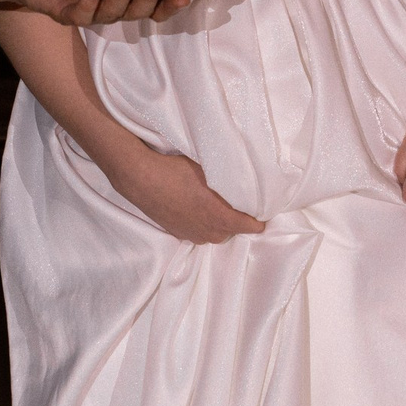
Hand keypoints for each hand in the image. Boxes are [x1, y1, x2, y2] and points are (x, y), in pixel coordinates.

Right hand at [105, 143, 264, 243]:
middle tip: (239, 205)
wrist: (141, 178)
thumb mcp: (208, 170)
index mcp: (219, 217)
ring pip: (214, 234)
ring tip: (217, 207)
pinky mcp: (176, 232)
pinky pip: (198, 233)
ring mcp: (190, 234)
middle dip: (237, 221)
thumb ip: (229, 181)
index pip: (249, 227)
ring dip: (219, 224)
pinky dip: (203, 224)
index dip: (258, 221)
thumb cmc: (176, 171)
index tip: (263, 214)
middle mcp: (207, 232)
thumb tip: (245, 180)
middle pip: (232, 231)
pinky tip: (197, 209)